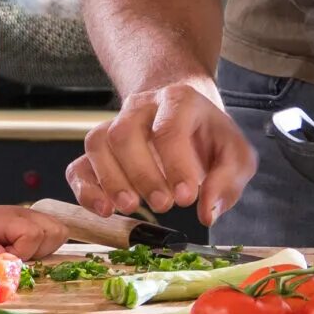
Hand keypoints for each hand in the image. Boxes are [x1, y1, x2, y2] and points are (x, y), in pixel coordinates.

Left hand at [0, 198, 68, 259]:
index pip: (32, 234)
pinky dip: (47, 246)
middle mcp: (25, 214)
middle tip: (19, 256)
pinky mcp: (38, 223)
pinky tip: (28, 250)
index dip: (21, 252)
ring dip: (46, 249)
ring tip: (24, 253)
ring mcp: (34, 217)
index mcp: (6, 218)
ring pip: (59, 233)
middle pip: (54, 232)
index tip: (4, 257)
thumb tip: (2, 264)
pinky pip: (57, 235)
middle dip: (40, 251)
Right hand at [68, 80, 255, 225]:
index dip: (175, 164)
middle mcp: (140, 107)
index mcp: (178, 100)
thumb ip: (227, 181)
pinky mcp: (100, 151)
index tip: (186, 196)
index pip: (168, 128)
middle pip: (125, 133)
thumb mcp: (235, 154)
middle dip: (142, 174)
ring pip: (97, 144)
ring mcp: (114, 125)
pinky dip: (85, 190)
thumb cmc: (208, 137)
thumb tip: (207, 212)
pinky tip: (103, 209)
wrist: (184, 116)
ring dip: (111, 180)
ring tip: (131, 206)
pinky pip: (79, 165)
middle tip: (164, 205)